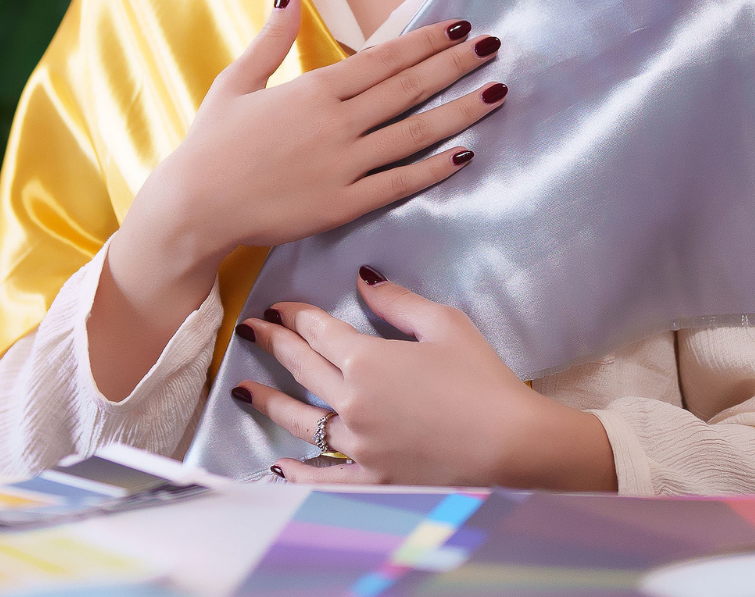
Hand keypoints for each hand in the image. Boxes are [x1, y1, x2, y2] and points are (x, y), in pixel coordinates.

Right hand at [91, 0, 505, 399]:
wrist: (194, 208)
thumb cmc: (210, 145)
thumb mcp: (235, 81)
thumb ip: (272, 38)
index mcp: (312, 90)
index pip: (383, 59)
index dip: (425, 42)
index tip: (457, 27)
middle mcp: (336, 124)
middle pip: (408, 89)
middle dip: (454, 65)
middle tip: (492, 47)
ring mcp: (344, 166)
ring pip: (414, 134)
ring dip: (459, 112)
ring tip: (496, 93)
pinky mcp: (344, 204)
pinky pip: (400, 183)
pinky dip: (435, 168)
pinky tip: (465, 153)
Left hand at [234, 271, 615, 490]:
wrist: (511, 443)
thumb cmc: (482, 377)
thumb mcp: (443, 323)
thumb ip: (396, 301)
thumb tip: (363, 278)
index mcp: (366, 360)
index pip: (317, 330)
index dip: (294, 314)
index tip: (278, 306)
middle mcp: (353, 402)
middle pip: (302, 367)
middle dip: (273, 344)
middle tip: (249, 330)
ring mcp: (359, 445)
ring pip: (302, 420)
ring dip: (269, 402)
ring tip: (243, 391)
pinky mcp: (373, 478)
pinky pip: (324, 477)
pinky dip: (297, 472)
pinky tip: (277, 466)